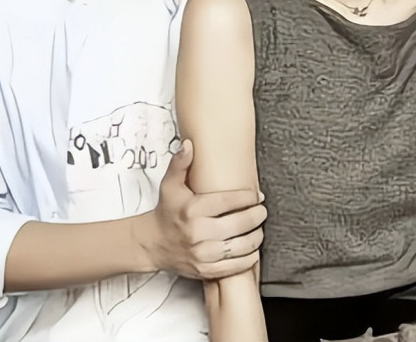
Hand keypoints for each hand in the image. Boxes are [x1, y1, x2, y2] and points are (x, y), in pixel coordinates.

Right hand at [143, 139, 265, 279]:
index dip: (248, 198)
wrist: (152, 243)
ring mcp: (202, 254)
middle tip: (262, 211)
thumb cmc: (166, 211)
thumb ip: (180, 163)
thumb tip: (189, 144)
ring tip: (259, 228)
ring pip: (240, 247)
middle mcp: (197, 233)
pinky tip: (253, 248)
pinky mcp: (205, 271)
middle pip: (239, 224)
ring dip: (256, 237)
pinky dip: (248, 258)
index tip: (257, 195)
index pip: (228, 201)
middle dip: (256, 217)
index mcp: (192, 209)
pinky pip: (234, 267)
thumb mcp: (170, 184)